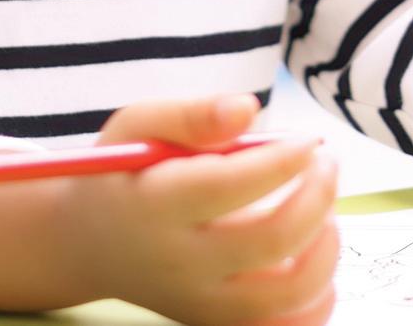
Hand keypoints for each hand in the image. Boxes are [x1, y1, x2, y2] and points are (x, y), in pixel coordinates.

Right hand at [59, 93, 339, 325]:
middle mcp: (180, 262)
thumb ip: (193, 113)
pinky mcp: (217, 324)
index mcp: (157, 204)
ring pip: (287, 295)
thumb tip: (248, 108)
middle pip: (270, 241)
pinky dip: (318, 298)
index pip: (230, 185)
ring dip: (326, 247)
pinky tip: (317, 255)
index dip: (282, 159)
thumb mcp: (139, 124)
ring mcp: (200, 303)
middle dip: (317, 195)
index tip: (310, 138)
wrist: (85, 243)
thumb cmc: (123, 171)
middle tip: (327, 161)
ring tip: (326, 209)